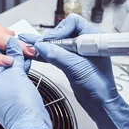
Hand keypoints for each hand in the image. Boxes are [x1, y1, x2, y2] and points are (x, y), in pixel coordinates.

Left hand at [0, 37, 57, 128]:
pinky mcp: (7, 99)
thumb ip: (14, 55)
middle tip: (18, 48)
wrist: (30, 124)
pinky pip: (10, 81)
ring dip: (14, 64)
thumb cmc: (19, 105)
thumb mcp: (16, 72)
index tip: (10, 41)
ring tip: (24, 57)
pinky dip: (17, 73)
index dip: (0, 47)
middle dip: (8, 55)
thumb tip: (13, 44)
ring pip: (4, 73)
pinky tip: (25, 67)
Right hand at [20, 14, 128, 128]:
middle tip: (35, 44)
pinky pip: (56, 53)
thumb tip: (42, 46)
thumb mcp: (77, 69)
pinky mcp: (71, 61)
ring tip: (27, 42)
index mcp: (93, 38)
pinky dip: (45, 54)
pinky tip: (34, 53)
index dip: (60, 30)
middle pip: (62, 32)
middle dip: (48, 38)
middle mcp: (85, 42)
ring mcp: (77, 52)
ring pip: (57, 43)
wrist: (101, 104)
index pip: (73, 23)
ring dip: (43, 45)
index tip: (50, 42)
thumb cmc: (100, 87)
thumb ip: (58, 56)